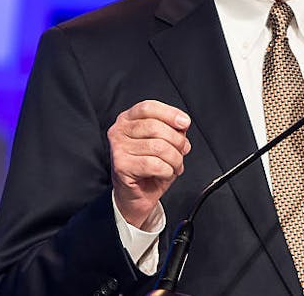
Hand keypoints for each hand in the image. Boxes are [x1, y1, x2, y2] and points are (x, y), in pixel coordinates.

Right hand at [107, 100, 191, 227]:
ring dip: (175, 159)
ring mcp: (118, 148)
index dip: (170, 113)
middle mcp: (119, 130)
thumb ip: (172, 129)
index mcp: (128, 119)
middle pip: (155, 127)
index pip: (149, 107)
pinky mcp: (121, 166)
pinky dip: (167, 170)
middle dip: (177, 141)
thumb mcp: (165, 142)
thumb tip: (182, 124)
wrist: (137, 195)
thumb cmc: (150, 166)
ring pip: (158, 147)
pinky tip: (165, 173)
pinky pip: (154, 164)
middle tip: (183, 151)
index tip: (185, 123)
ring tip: (175, 165)